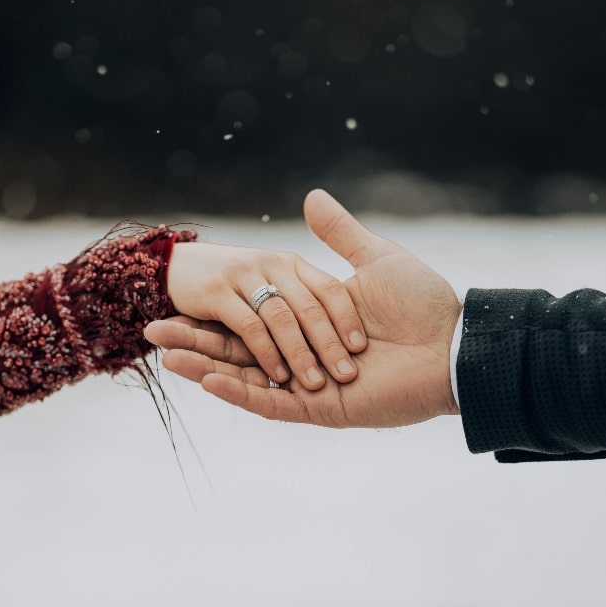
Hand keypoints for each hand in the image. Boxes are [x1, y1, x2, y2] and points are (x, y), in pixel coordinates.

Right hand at [148, 190, 461, 426]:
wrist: (455, 346)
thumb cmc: (422, 303)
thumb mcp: (374, 259)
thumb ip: (338, 235)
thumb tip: (311, 197)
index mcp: (313, 326)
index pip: (252, 319)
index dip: (215, 312)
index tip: (178, 299)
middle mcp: (307, 357)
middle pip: (237, 349)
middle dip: (194, 340)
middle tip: (150, 329)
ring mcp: (312, 385)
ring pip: (245, 375)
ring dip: (202, 365)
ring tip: (162, 352)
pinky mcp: (322, 409)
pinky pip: (271, 402)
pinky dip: (238, 391)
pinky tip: (205, 378)